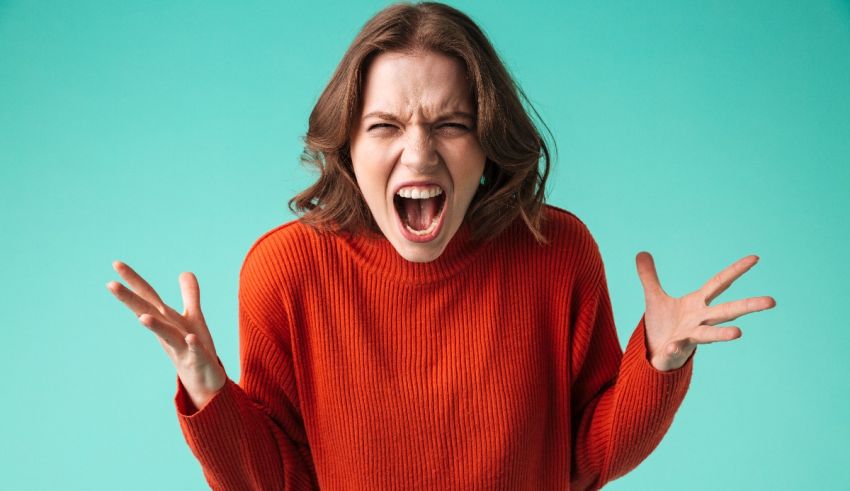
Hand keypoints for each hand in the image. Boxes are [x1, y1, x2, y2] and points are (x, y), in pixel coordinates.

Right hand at [106, 260, 226, 409]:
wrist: (205, 381)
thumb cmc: (194, 348)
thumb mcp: (193, 317)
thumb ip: (190, 295)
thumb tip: (185, 272)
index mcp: (166, 320)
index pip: (148, 297)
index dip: (134, 280)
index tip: (116, 263)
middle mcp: (169, 332)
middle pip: (148, 313)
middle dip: (130, 300)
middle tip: (110, 285)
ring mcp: (181, 348)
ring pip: (167, 335)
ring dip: (155, 326)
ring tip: (142, 317)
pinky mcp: (198, 361)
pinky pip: (195, 352)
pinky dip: (193, 345)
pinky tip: (191, 339)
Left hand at [635, 252, 775, 371]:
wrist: (654, 351)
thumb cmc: (662, 324)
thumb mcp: (653, 297)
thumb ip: (648, 276)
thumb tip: (641, 253)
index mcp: (697, 303)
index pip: (720, 283)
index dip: (736, 270)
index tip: (755, 258)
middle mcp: (699, 319)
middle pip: (727, 310)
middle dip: (748, 305)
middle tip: (772, 301)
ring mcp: (690, 336)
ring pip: (709, 335)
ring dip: (722, 334)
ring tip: (738, 333)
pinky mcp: (676, 350)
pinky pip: (676, 349)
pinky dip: (674, 348)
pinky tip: (672, 347)